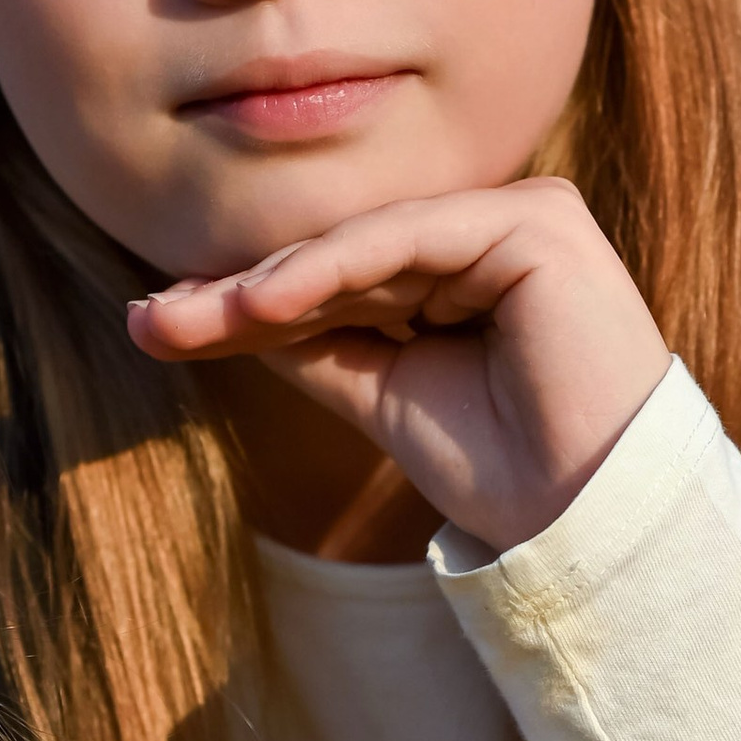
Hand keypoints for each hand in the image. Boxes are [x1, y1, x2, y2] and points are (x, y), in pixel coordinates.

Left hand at [125, 178, 669, 555]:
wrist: (589, 523)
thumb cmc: (504, 470)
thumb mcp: (380, 394)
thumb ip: (311, 342)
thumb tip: (203, 307)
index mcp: (473, 265)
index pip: (343, 272)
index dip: (250, 301)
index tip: (157, 326)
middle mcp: (500, 229)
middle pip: (346, 254)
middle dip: (245, 293)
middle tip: (151, 318)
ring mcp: (523, 217)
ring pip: (369, 242)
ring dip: (274, 282)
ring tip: (192, 317)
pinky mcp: (538, 223)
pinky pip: (409, 237)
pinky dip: (330, 268)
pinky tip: (261, 303)